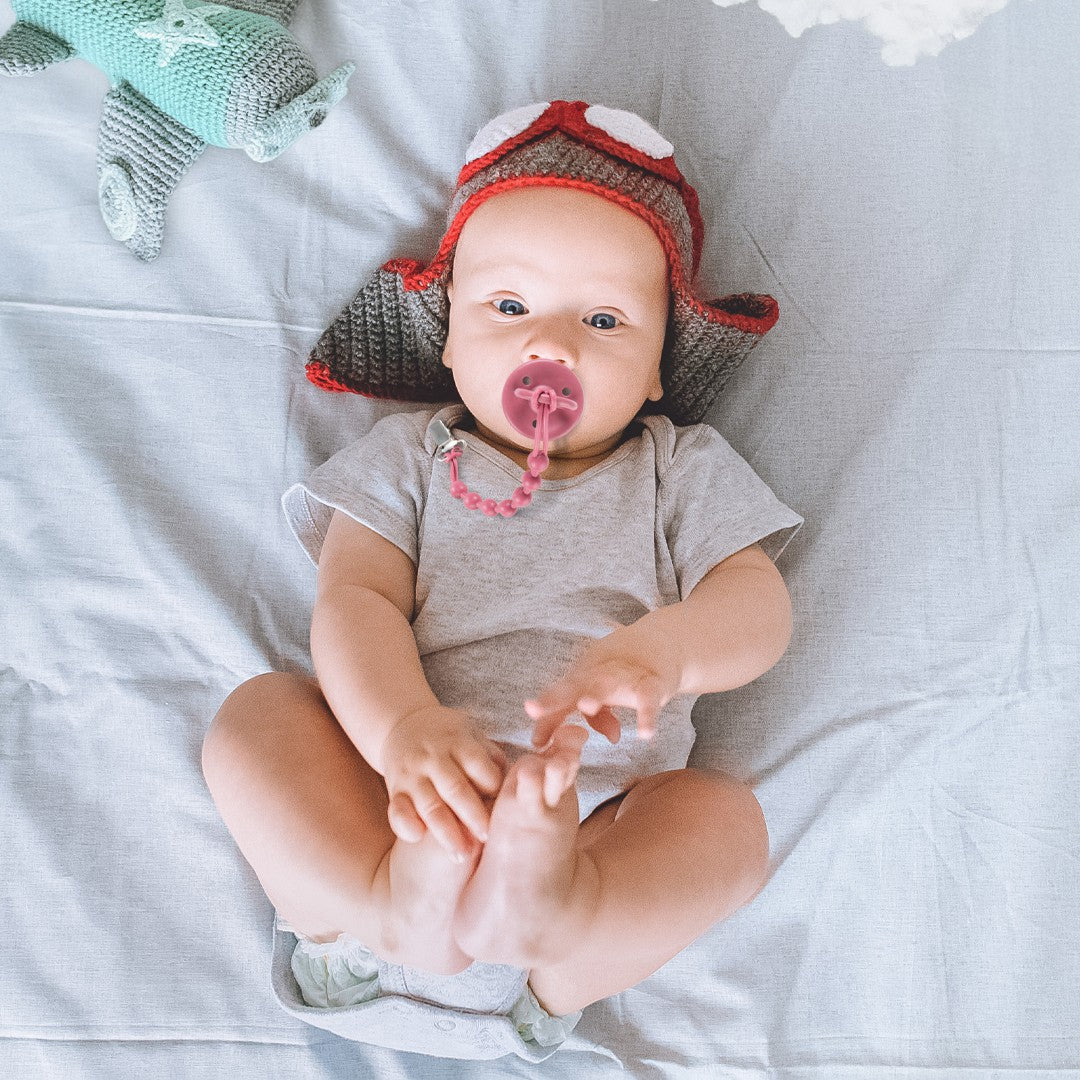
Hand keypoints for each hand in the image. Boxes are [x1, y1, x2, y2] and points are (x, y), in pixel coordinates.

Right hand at [379, 705, 508, 862]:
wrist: (402, 725)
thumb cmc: (449, 739)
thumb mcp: (471, 735)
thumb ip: (490, 757)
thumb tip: (511, 782)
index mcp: (457, 742)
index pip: (477, 764)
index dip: (491, 785)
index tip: (504, 805)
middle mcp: (433, 758)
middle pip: (455, 788)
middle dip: (472, 816)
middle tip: (487, 838)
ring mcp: (412, 774)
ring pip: (429, 804)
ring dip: (446, 832)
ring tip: (462, 856)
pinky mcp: (395, 789)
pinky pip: (397, 809)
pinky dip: (406, 825)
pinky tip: (418, 839)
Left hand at [523, 630, 680, 749]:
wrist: (660, 642)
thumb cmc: (622, 673)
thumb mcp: (605, 692)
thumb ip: (598, 717)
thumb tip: (606, 740)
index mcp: (583, 678)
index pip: (559, 696)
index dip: (544, 712)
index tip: (534, 739)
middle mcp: (599, 675)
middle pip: (574, 685)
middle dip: (555, 697)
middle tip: (536, 710)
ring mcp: (625, 677)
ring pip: (607, 685)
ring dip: (595, 695)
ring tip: (585, 707)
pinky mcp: (652, 683)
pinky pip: (648, 700)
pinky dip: (647, 716)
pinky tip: (644, 734)